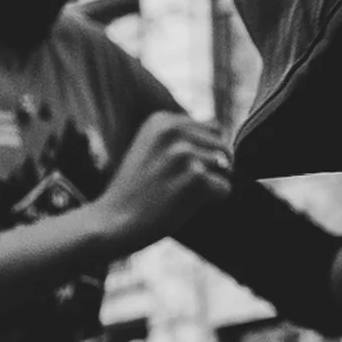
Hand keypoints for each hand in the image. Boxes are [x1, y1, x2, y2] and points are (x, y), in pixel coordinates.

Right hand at [94, 111, 236, 255]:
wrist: (115, 221)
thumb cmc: (136, 193)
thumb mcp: (151, 150)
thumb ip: (181, 139)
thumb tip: (226, 146)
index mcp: (162, 120)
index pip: (213, 127)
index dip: (207, 153)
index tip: (183, 171)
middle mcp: (173, 130)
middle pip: (223, 145)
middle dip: (216, 167)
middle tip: (189, 186)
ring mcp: (183, 152)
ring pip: (226, 166)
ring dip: (213, 185)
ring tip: (185, 195)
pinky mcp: (194, 176)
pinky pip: (225, 188)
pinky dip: (214, 201)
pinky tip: (187, 205)